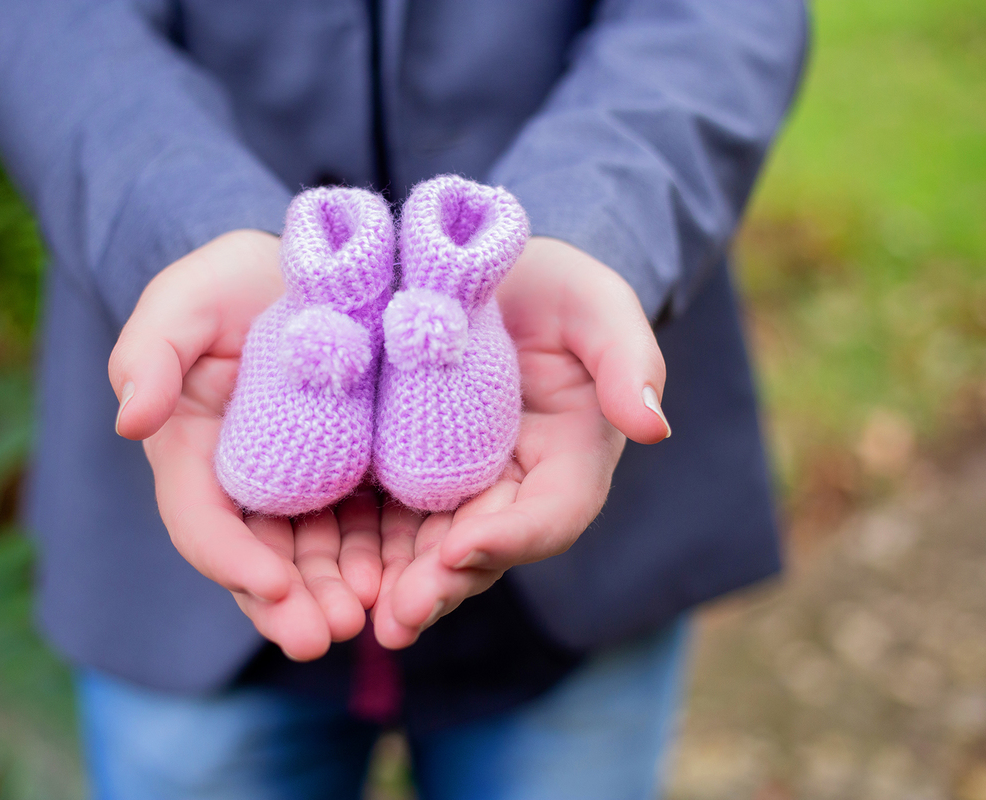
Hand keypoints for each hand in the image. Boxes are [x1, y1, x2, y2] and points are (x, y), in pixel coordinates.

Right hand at [109, 230, 380, 660]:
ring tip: (365, 621)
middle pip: (259, 561)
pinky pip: (363, 530)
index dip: (231, 560)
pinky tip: (401, 579)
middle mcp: (245, 489)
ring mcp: (301, 491)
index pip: (202, 523)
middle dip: (286, 605)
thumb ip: (149, 353)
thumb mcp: (182, 303)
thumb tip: (131, 422)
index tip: (271, 584)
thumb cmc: (229, 287)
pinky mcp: (353, 480)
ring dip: (334, 596)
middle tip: (322, 637)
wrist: (302, 273)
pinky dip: (377, 560)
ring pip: (313, 560)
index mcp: (194, 458)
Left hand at [372, 236, 669, 648]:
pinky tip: (333, 575)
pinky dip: (368, 552)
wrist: (482, 270)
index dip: (512, 537)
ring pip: (434, 550)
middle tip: (401, 615)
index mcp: (569, 459)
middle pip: (486, 549)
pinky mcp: (408, 475)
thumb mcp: (597, 307)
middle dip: (446, 584)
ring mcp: (458, 488)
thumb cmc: (554, 288)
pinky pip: (390, 523)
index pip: (552, 514)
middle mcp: (514, 488)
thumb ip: (628, 359)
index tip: (462, 547)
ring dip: (403, 587)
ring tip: (367, 615)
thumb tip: (653, 427)